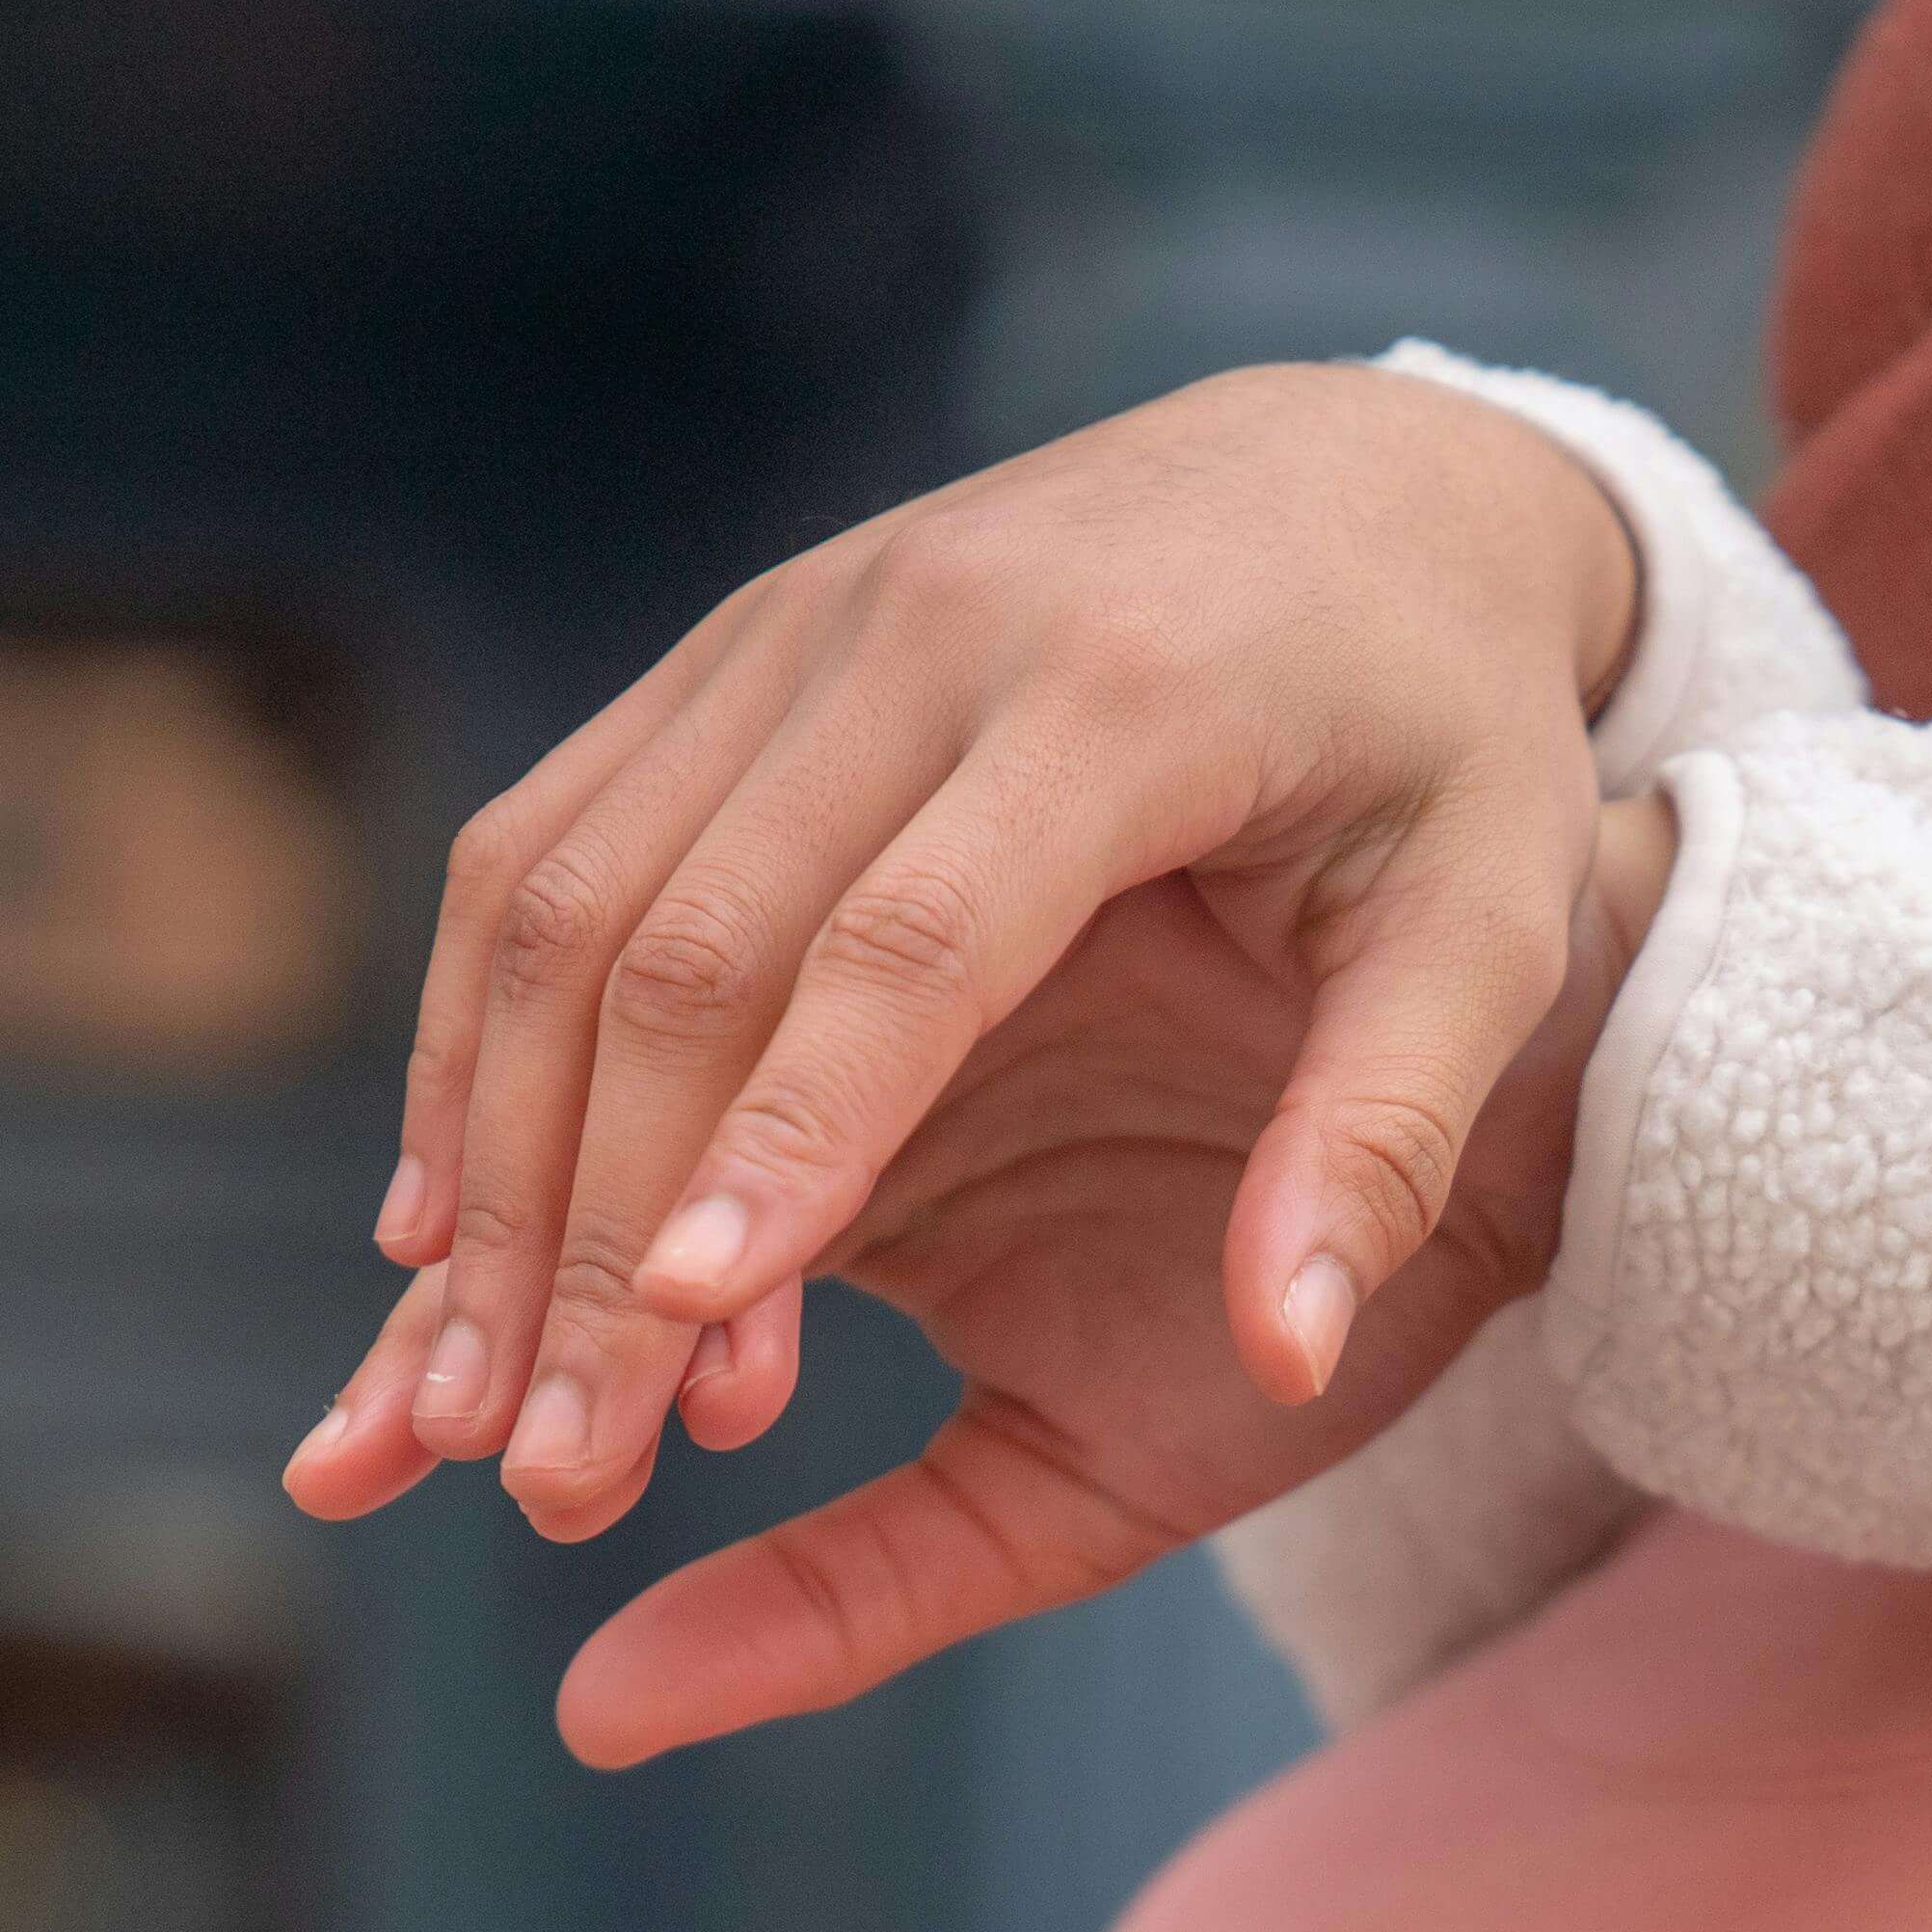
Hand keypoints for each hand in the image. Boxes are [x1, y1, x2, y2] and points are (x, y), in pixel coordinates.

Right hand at [285, 361, 1640, 1544]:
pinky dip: (470, 1039)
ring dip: (491, 1157)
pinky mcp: (727, 645)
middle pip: (690, 943)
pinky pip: (544, 843)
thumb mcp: (1495, 932)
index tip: (691, 1329)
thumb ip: (1388, 1141)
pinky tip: (436, 1225)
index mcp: (1125, 695)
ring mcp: (796, 620)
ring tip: (445, 1392)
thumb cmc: (1449, 741)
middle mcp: (922, 627)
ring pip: (566, 897)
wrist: (1363, 477)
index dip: (794, 1138)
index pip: (910, 943)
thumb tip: (1289, 1360)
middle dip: (595, 1219)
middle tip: (537, 1455)